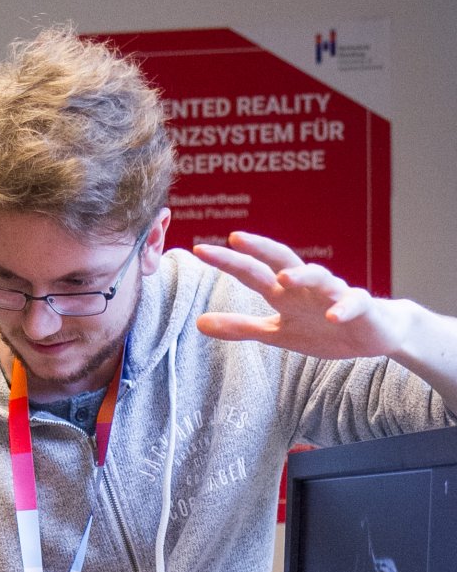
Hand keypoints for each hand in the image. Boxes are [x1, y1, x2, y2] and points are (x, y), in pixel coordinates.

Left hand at [193, 232, 411, 360]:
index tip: (200, 250)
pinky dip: (343, 309)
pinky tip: (332, 317)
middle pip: (282, 260)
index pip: (253, 271)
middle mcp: (307, 286)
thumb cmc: (322, 328)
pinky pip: (353, 304)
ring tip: (283, 278)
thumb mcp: (277, 332)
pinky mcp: (360, 307)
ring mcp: (335, 293)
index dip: (229, 262)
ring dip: (302, 275)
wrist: (372, 333)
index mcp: (286, 292)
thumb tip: (199, 323)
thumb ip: (241, 327)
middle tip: (235, 238)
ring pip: (319, 277)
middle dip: (259, 248)